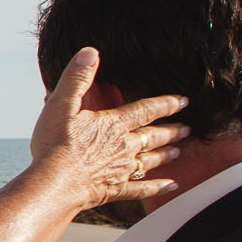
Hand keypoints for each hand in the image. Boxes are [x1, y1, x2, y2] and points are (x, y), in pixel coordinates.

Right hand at [30, 48, 188, 207]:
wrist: (54, 183)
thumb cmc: (54, 144)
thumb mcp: (61, 105)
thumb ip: (77, 78)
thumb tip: (90, 51)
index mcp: (113, 124)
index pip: (145, 110)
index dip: (165, 104)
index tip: (183, 100)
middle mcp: (124, 146)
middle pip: (153, 136)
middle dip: (171, 131)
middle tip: (187, 128)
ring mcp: (121, 170)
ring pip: (151, 160)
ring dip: (166, 155)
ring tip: (179, 151)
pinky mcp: (115, 190)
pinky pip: (142, 189)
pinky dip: (158, 188)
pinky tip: (171, 186)